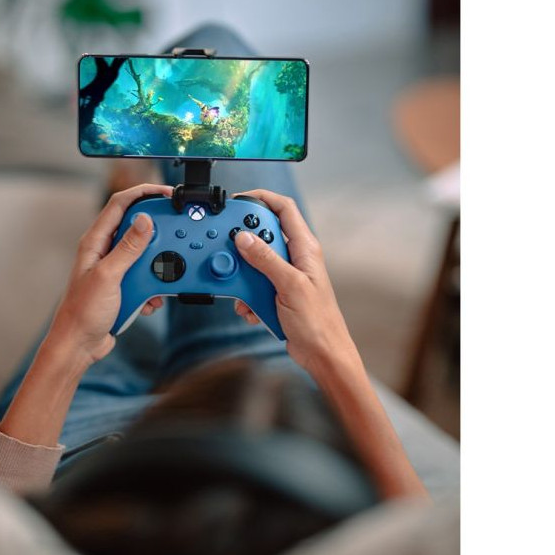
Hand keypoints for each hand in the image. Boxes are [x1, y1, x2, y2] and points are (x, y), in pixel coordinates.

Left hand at [47, 183, 171, 364]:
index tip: (166, 194)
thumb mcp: (108, 277)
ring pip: (144, 254)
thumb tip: (145, 221)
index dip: (144, 193)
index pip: (120, 204)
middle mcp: (104, 250)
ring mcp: (114, 268)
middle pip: (136, 226)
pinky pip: (145, 277)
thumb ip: (128, 248)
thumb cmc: (82, 313)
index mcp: (95, 242)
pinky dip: (153, 287)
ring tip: (163, 276)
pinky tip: (150, 301)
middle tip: (176, 233)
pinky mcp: (122, 285)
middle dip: (157, 233)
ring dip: (157, 266)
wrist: (79, 346)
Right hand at [231, 188, 356, 376]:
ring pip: (253, 263)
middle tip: (231, 254)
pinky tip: (251, 310)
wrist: (322, 355)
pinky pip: (253, 286)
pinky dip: (247, 297)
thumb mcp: (289, 286)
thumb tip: (244, 238)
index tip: (238, 201)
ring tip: (245, 293)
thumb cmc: (318, 323)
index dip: (262, 198)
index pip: (283, 209)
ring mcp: (285, 276)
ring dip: (244, 279)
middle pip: (262, 236)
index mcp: (305, 248)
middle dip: (244, 247)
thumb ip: (266, 259)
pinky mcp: (276, 293)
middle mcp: (295, 258)